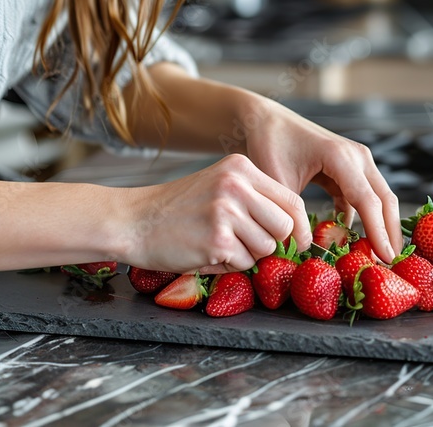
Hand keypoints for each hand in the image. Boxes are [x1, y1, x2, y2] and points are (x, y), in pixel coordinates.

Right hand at [121, 154, 307, 273]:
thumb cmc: (178, 209)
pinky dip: (229, 265)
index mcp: (242, 168)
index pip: (292, 200)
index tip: (297, 242)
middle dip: (273, 243)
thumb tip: (295, 230)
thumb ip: (255, 199)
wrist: (133, 221)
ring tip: (219, 244)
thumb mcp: (219, 187)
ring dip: (248, 255)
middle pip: (285, 226)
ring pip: (267, 248)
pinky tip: (206, 251)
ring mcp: (227, 211)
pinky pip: (244, 263)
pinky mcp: (217, 239)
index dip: (299, 227)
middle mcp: (237, 185)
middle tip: (248, 245)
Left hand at [242, 98, 402, 262]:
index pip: (367, 201)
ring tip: (378, 258)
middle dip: (389, 233)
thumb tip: (300, 252)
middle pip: (384, 200)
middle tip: (391, 266)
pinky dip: (362, 220)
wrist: (264, 120)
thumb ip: (291, 216)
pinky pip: (362, 199)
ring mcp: (357, 162)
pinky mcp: (350, 170)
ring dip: (379, 227)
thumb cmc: (268, 145)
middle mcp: (357, 157)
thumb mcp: (276, 182)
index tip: (385, 259)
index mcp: (341, 157)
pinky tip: (355, 243)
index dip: (378, 232)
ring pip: (378, 199)